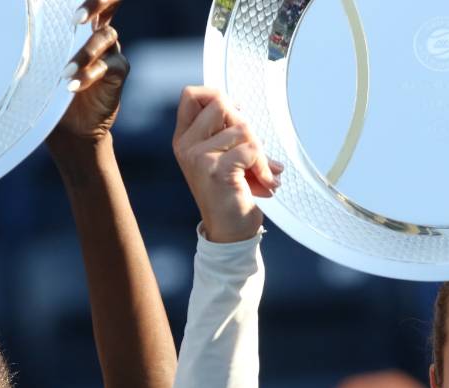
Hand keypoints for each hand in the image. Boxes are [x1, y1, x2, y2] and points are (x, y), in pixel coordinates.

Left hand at [48, 13, 124, 151]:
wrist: (70, 127)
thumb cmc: (51, 90)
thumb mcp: (41, 66)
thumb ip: (35, 46)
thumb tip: (4, 31)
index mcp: (80, 25)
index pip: (89, 2)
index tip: (68, 7)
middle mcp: (98, 32)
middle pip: (108, 5)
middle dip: (96, 4)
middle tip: (76, 19)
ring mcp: (110, 51)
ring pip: (103, 37)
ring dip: (84, 53)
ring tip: (65, 72)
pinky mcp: (118, 72)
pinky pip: (108, 66)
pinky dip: (90, 75)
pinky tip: (73, 86)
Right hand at [172, 86, 280, 243]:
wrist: (230, 231)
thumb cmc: (229, 192)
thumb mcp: (222, 156)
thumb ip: (225, 131)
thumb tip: (239, 105)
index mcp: (184, 139)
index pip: (190, 95)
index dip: (216, 95)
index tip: (233, 115)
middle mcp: (186, 146)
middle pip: (221, 103)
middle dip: (244, 124)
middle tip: (252, 149)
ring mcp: (199, 157)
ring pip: (242, 128)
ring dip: (259, 151)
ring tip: (259, 173)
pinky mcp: (217, 170)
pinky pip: (251, 149)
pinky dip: (264, 166)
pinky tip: (265, 182)